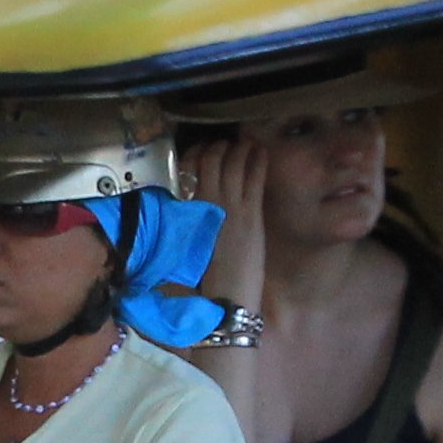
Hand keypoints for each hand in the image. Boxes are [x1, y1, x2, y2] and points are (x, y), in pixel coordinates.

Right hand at [171, 127, 271, 284]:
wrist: (225, 301)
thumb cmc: (199, 284)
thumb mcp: (183, 249)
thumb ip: (182, 225)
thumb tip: (181, 210)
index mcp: (191, 210)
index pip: (194, 169)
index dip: (198, 154)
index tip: (203, 152)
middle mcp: (211, 202)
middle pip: (215, 160)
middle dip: (220, 147)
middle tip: (225, 143)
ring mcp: (234, 207)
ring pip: (236, 164)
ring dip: (240, 149)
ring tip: (244, 141)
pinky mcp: (253, 216)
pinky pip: (256, 179)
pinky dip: (258, 161)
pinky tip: (261, 151)